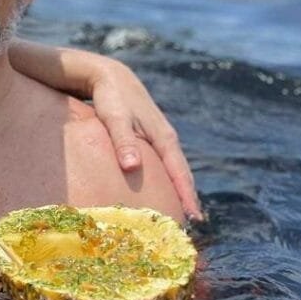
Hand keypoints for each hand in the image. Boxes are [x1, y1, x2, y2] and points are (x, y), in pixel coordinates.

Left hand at [90, 60, 201, 220]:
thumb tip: (131, 168)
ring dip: (179, 189)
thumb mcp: (114, 118)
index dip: (186, 195)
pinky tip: (163, 191)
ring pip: (174, 168)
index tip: (193, 218)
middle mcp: (166, 138)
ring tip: (181, 213)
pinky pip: (164, 163)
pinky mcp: (150, 137)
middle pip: (181, 172)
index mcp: (163, 137)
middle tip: (190, 224)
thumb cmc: (110, 97)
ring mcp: (159, 137)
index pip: (179, 172)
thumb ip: (123, 141)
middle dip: (187, 197)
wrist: (108, 75)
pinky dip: (168, 178)